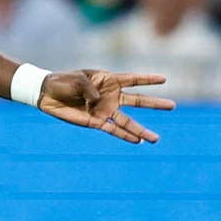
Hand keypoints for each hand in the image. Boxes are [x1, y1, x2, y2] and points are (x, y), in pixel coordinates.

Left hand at [37, 69, 174, 143]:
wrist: (48, 94)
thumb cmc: (63, 81)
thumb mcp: (77, 79)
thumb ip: (89, 88)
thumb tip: (98, 101)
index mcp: (108, 80)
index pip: (132, 79)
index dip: (147, 79)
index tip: (164, 79)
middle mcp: (111, 95)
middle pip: (138, 100)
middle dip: (155, 103)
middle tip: (172, 106)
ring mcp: (105, 110)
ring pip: (128, 120)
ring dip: (141, 130)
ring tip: (156, 139)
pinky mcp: (96, 122)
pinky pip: (113, 130)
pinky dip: (124, 136)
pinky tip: (137, 141)